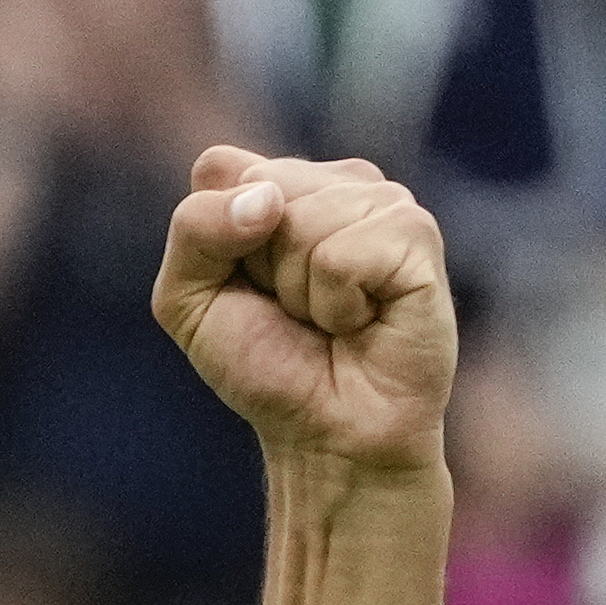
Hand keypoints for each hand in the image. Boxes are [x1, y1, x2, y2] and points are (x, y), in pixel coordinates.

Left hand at [153, 147, 456, 469]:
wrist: (326, 434)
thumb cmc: (264, 366)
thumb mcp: (188, 300)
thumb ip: (193, 229)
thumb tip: (266, 198)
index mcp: (280, 182)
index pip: (219, 170)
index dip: (215, 242)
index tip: (246, 288)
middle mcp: (336, 181)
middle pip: (262, 188)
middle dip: (259, 267)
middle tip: (292, 310)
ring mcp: (384, 202)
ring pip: (303, 220)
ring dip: (299, 290)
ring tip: (330, 318)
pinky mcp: (417, 235)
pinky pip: (343, 254)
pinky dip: (336, 304)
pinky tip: (362, 321)